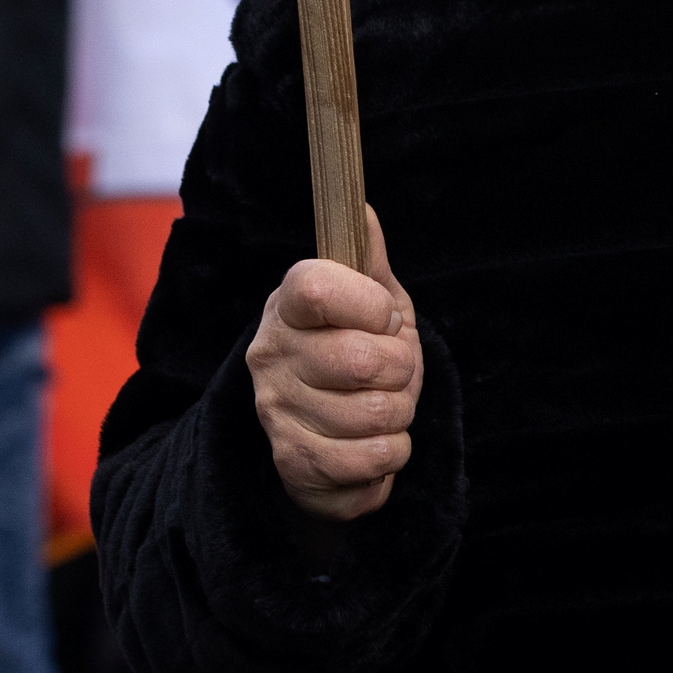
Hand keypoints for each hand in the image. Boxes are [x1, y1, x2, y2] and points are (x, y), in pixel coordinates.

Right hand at [247, 208, 421, 523]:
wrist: (331, 430)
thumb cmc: (357, 350)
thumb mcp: (372, 300)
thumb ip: (368, 260)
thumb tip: (362, 210)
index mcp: (288, 305)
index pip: (319, 289)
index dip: (370, 305)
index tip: (386, 317)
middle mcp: (271, 355)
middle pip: (362, 360)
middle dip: (402, 368)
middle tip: (392, 370)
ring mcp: (277, 411)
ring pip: (374, 414)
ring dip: (400, 413)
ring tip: (385, 406)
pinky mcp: (293, 463)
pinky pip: (370, 462)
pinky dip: (392, 454)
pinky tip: (377, 442)